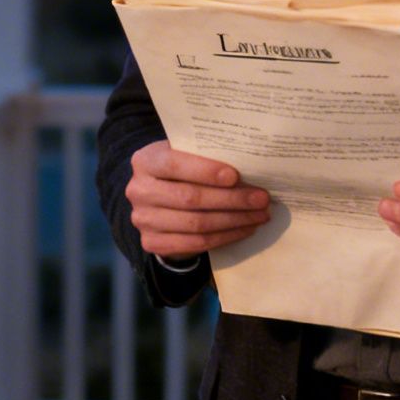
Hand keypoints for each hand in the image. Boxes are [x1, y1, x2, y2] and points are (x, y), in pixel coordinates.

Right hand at [125, 139, 270, 261]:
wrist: (157, 200)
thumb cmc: (180, 171)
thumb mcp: (185, 156)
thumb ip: (206, 156)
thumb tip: (250, 164)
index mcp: (145, 161)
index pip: (175, 165)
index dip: (205, 171)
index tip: (235, 176)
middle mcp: (138, 190)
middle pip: (190, 198)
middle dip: (231, 199)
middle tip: (261, 199)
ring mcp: (143, 219)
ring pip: (196, 224)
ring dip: (234, 221)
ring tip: (259, 215)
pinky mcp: (151, 243)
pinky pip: (196, 243)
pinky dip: (225, 237)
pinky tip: (244, 229)